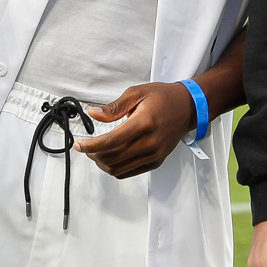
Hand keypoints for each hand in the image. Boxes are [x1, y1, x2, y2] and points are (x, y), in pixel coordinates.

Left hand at [73, 83, 193, 178]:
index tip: (79, 145)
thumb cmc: (163, 98)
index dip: (91, 145)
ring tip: (96, 153)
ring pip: (119, 169)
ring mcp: (154, 154)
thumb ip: (114, 107)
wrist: (188, 108)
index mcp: (144, 123)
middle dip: (94, 155)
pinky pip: (129, 172)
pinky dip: (115, 169)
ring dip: (102, 164)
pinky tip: (109, 158)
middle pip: (113, 158)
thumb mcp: (137, 93)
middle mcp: (150, 142)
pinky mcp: (156, 161)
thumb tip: (94, 114)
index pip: (111, 141)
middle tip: (86, 148)